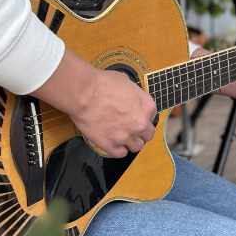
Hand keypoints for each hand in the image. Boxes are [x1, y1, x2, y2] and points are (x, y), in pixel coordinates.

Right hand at [33, 51, 156, 158]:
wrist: (83, 93)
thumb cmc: (102, 83)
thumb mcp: (126, 81)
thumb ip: (134, 94)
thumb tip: (131, 97)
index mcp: (146, 107)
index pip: (152, 117)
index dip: (142, 116)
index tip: (135, 115)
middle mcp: (140, 124)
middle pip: (147, 135)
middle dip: (140, 132)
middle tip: (130, 127)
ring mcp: (126, 136)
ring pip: (136, 147)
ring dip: (130, 142)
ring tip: (121, 136)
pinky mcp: (111, 145)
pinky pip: (120, 153)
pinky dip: (117, 149)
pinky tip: (112, 142)